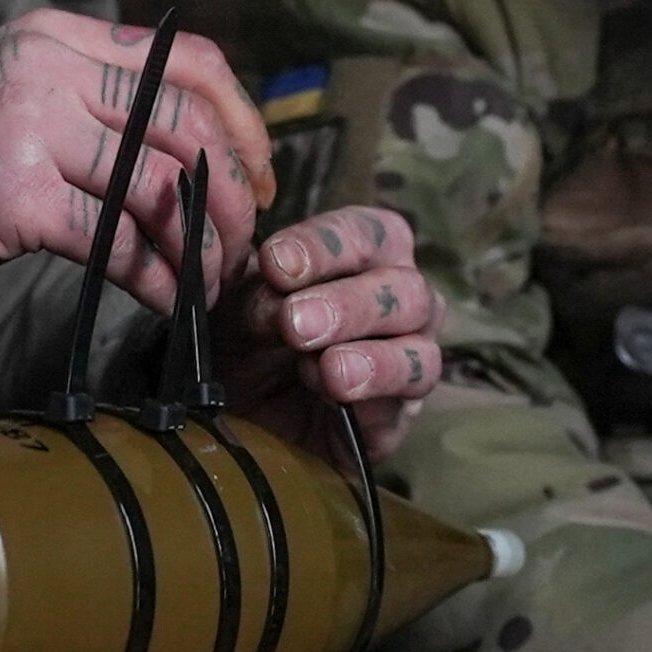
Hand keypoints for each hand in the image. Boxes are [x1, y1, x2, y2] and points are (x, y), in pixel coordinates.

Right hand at [0, 11, 276, 313]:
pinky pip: (116, 242)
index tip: (258, 172)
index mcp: (55, 37)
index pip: (187, 58)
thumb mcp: (4, 97)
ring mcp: (30, 127)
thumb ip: (82, 102)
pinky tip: (167, 302)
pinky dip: (157, 279)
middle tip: (245, 240)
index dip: (242, 118)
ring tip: (211, 280)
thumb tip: (177, 149)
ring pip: (160, 184)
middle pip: (187, 122)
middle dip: (234, 190)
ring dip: (203, 242)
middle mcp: (48, 68)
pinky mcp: (14, 194)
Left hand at [213, 206, 445, 460]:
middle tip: (294, 322)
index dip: (324, 245)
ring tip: (326, 367)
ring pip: (421, 350)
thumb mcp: (230, 301)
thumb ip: (243, 272)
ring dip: (372, 357)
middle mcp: (400, 303)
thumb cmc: (243, 340)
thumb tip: (258, 256)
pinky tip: (336, 392)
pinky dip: (373, 395)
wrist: (234, 415)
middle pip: (408, 290)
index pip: (367, 233)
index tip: (276, 264)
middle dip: (348, 304)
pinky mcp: (396, 418)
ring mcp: (408, 362)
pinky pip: (405, 406)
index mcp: (365, 257)